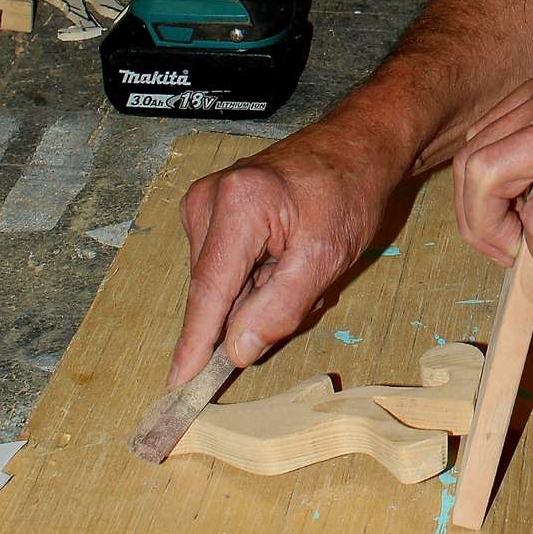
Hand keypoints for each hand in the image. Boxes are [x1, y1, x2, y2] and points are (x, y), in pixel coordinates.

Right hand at [168, 114, 401, 386]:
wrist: (355, 146)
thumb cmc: (349, 191)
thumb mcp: (326, 257)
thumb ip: (279, 308)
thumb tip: (236, 350)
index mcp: (238, 204)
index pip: (209, 291)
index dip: (194, 345)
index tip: (177, 387)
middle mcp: (210, 198)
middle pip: (214, 290)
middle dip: (252, 309)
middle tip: (304, 287)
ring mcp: (206, 200)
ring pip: (220, 282)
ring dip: (257, 292)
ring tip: (299, 264)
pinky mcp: (211, 207)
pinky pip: (225, 266)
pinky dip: (255, 275)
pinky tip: (286, 256)